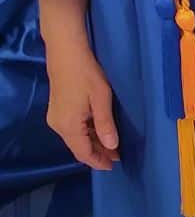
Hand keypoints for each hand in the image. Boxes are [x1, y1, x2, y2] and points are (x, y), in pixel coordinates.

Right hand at [46, 41, 119, 170]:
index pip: (83, 153)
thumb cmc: (86, 73)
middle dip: (97, 152)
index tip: (114, 165)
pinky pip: (72, 128)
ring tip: (110, 144)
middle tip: (116, 155)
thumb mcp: (101, 98)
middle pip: (78, 147)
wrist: (66, 51)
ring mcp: (56, 117)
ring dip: (91, 142)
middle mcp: (58, 126)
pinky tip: (97, 129)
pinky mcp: (57, 109)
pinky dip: (85, 132)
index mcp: (68, 127)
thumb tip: (112, 146)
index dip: (98, 161)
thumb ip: (105, 124)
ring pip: (75, 138)